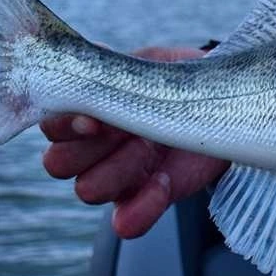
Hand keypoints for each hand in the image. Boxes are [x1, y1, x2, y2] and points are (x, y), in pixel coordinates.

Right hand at [40, 46, 229, 237]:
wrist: (225, 103)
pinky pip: (127, 222)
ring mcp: (117, 176)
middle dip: (88, 148)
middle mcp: (92, 149)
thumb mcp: (148, 65)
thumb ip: (116, 67)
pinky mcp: (146, 199)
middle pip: (58, 164)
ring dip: (118, 170)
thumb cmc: (177, 80)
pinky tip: (163, 182)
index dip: (64, 124)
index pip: (51, 126)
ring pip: (88, 189)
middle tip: (124, 130)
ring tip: (150, 149)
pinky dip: (141, 209)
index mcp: (86, 112)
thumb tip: (91, 53)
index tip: (91, 119)